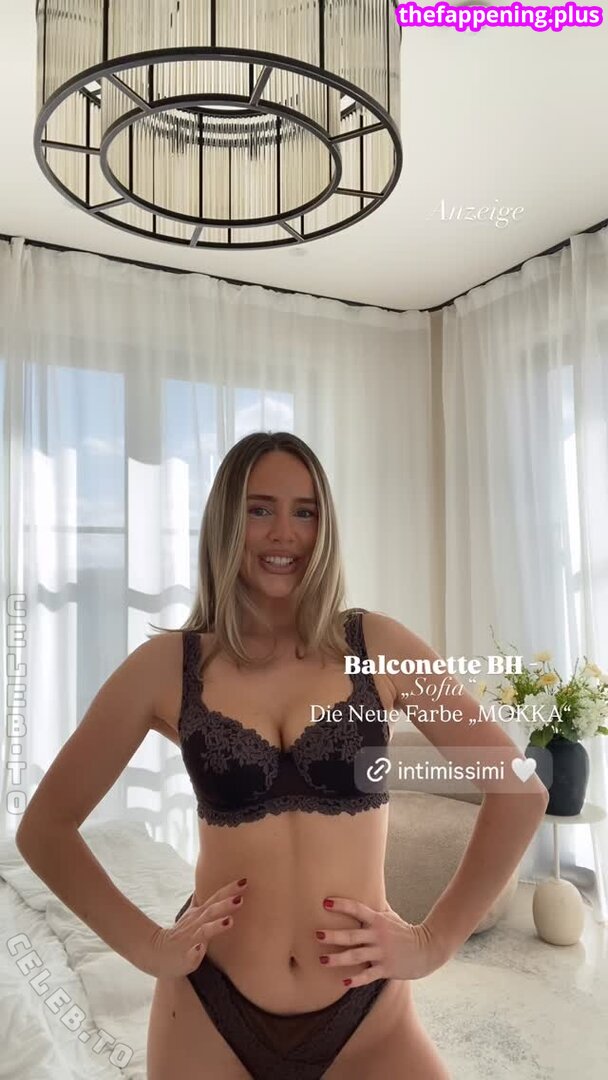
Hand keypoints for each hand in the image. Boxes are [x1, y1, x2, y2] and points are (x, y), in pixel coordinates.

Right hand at [143, 878, 247, 977]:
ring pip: (203, 931)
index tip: (244, 880)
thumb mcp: (192, 914)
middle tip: (240, 897)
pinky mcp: (185, 957)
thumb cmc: (180, 934)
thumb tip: (205, 886)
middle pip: (211, 912)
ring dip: (215, 926)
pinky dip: (195, 952)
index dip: (229, 890)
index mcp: (200, 914)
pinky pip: (190, 955)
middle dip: (225, 904)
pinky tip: (199, 949)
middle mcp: (196, 924)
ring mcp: (190, 940)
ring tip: (228, 921)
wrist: (156, 953)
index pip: (216, 898)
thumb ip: (200, 901)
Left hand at [315, 896, 446, 986]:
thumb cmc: (404, 931)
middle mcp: (378, 936)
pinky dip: (356, 979)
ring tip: (322, 960)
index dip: (341, 905)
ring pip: (356, 956)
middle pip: (352, 935)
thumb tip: (367, 888)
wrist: (426, 949)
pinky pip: (368, 975)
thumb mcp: (391, 916)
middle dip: (334, 936)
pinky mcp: (385, 969)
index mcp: (378, 920)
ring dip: (338, 959)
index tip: (325, 903)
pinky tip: (344, 982)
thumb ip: (377, 907)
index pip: (357, 910)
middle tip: (317, 935)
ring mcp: (381, 953)